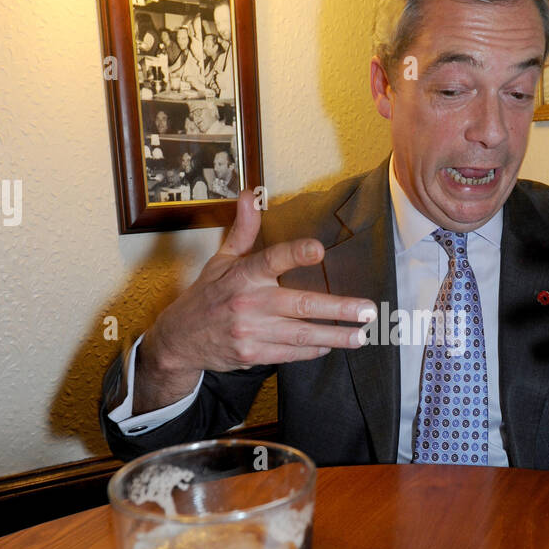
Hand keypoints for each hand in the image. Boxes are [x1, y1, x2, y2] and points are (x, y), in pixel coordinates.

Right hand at [134, 189, 376, 412]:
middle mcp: (248, 302)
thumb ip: (244, 230)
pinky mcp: (253, 354)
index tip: (319, 249)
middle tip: (368, 310)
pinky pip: (290, 353)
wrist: (179, 338)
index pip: (271, 259)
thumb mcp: (221, 260)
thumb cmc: (207, 295)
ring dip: (335, 335)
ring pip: (301, 333)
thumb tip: (251, 194)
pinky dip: (312, 350)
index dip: (295, 253)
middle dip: (338, 308)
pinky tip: (332, 344)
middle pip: (300, 305)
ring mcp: (251, 331)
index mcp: (242, 274)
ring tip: (361, 335)